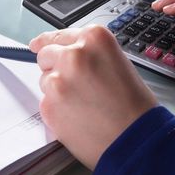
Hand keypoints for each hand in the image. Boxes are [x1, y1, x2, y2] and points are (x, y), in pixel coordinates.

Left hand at [29, 26, 157, 169]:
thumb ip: (89, 54)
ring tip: (84, 104)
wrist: (136, 140)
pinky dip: (57, 110)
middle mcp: (73, 55)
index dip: (49, 42)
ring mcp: (58, 80)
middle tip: (74, 84)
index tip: (38, 44)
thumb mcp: (117, 63)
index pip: (60, 35)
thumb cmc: (134, 105)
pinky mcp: (49, 105)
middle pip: (46, 54)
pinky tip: (78, 117)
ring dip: (57, 90)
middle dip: (55, 67)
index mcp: (94, 39)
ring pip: (45, 80)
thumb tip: (65, 53)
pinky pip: (45, 102)